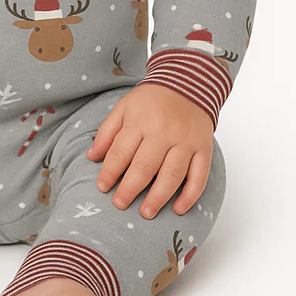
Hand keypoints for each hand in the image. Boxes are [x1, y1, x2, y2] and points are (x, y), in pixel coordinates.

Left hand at [86, 84, 213, 218]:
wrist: (188, 82)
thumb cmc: (152, 99)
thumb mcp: (124, 107)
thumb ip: (107, 132)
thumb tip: (92, 157)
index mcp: (140, 121)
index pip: (121, 152)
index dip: (110, 172)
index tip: (103, 187)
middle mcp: (163, 132)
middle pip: (144, 166)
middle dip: (130, 189)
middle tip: (120, 204)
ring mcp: (185, 141)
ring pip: (172, 175)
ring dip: (158, 197)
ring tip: (146, 213)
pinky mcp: (204, 148)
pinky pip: (199, 176)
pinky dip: (190, 195)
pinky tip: (178, 209)